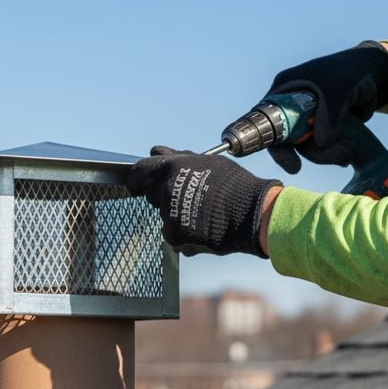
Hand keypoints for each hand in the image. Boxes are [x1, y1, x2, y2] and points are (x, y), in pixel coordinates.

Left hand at [126, 147, 280, 257]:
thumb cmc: (232, 183)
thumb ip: (178, 157)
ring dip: (177, 215)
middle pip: (153, 195)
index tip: (137, 184)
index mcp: (169, 169)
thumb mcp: (206, 161)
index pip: (139, 172)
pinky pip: (173, 235)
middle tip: (187, 197)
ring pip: (165, 216)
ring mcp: (168, 216)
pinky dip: (184, 233)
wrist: (250, 214)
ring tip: (203, 213)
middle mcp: (164, 192)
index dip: (137, 178)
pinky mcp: (175, 237)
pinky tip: (203, 228)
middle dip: (165, 196)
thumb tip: (157, 151)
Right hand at [265, 42, 387, 173]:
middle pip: (286, 141)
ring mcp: (303, 119)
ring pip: (306, 147)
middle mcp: (289, 106)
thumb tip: (321, 142)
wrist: (374, 73)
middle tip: (334, 160)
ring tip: (349, 151)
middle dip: (310, 153)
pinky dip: (333, 153)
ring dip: (326, 155)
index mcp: (284, 89)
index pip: (269, 123)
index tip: (293, 164)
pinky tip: (348, 153)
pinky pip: (320, 148)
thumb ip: (329, 114)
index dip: (277, 146)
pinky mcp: (318, 128)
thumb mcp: (340, 89)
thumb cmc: (352, 72)